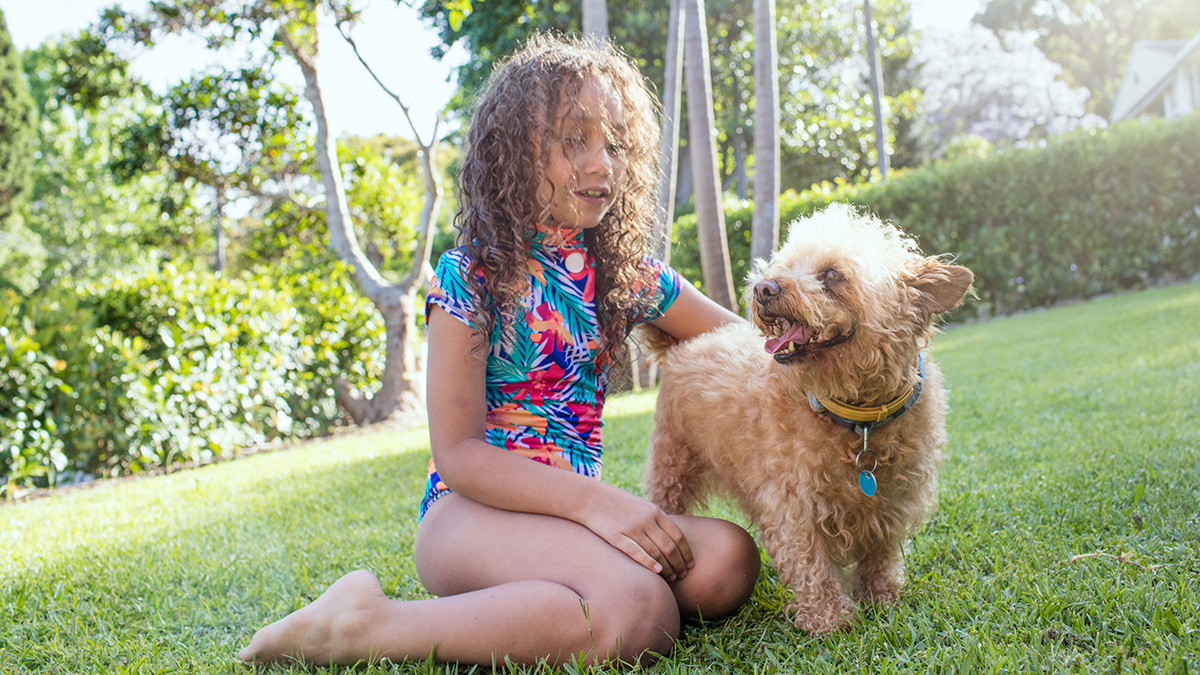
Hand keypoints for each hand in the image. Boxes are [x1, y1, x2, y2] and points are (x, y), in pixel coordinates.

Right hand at [580, 486, 694, 580]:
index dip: (686, 552)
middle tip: (683, 575)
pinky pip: (637, 553)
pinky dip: (649, 563)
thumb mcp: (642, 505)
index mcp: (655, 511)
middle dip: (679, 563)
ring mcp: (632, 528)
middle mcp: (646, 520)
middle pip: (669, 547)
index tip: (691, 564)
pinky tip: (657, 572)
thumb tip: (672, 537)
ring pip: (656, 553)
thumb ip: (656, 519)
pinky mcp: (617, 537)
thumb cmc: (618, 503)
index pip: (678, 536)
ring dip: (667, 568)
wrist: (591, 498)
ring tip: (672, 578)